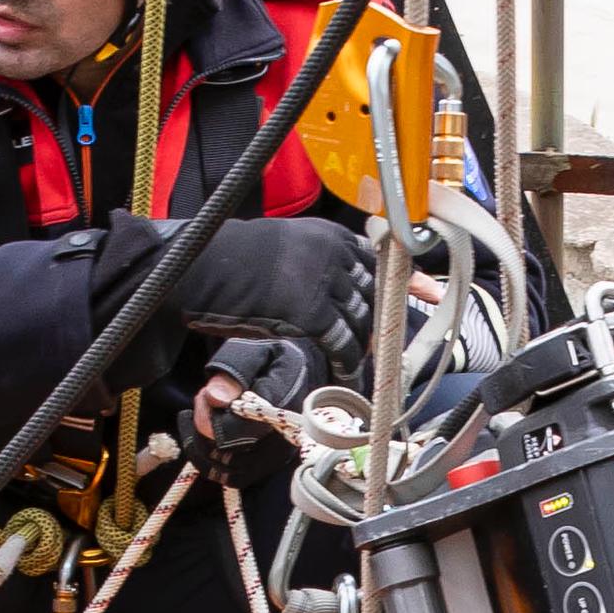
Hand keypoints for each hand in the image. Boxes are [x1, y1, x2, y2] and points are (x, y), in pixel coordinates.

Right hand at [166, 217, 374, 372]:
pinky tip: (347, 378)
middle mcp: (334, 254)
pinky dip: (348, 365)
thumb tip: (339, 284)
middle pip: (372, 292)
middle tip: (375, 343)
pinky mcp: (313, 313)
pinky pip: (342, 344)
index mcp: (329, 234)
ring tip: (358, 364)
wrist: (204, 267)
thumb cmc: (234, 259)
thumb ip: (317, 259)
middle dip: (375, 320)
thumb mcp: (286, 246)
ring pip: (361, 320)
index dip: (389, 283)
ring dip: (362, 346)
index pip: (373, 260)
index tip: (409, 296)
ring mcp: (325, 282)